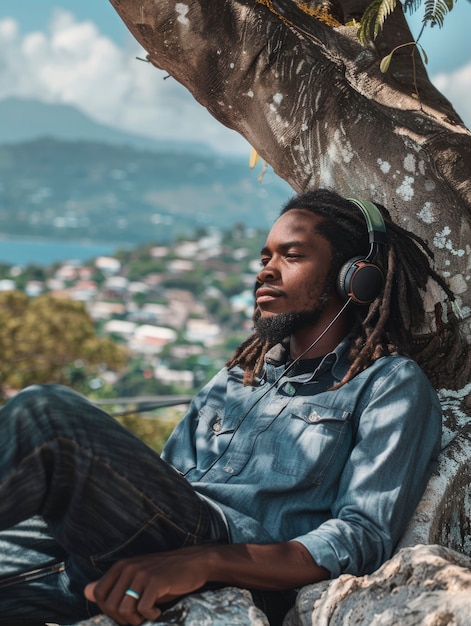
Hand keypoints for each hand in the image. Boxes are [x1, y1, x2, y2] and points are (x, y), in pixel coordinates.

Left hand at [84, 546, 210, 625]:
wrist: (192, 563)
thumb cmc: (164, 574)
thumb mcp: (136, 577)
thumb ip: (112, 586)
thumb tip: (86, 592)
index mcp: (120, 566)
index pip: (100, 596)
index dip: (110, 611)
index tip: (126, 613)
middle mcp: (128, 567)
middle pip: (111, 606)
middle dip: (123, 619)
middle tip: (139, 616)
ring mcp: (141, 573)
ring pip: (124, 610)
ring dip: (136, 619)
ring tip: (148, 613)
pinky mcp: (155, 581)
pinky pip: (143, 609)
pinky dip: (151, 615)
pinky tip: (158, 610)